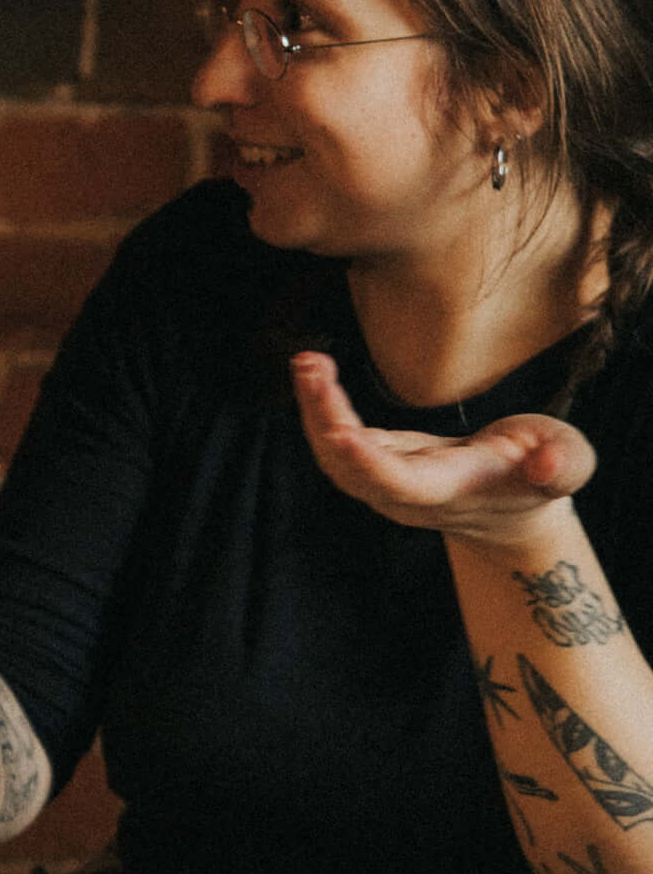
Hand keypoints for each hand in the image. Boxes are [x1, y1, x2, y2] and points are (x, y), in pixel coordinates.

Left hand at [291, 351, 593, 548]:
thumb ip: (562, 464)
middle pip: (351, 469)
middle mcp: (408, 494)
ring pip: (334, 458)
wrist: (513, 511)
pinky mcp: (377, 465)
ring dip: (314, 410)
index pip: (402, 483)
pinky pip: (336, 444)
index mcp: (452, 489)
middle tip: (311, 367)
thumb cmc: (542, 476)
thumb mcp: (568, 463)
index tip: (344, 434)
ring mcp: (386, 484)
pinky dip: (320, 408)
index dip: (372, 464)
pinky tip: (312, 371)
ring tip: (306, 362)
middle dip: (326, 420)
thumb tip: (545, 465)